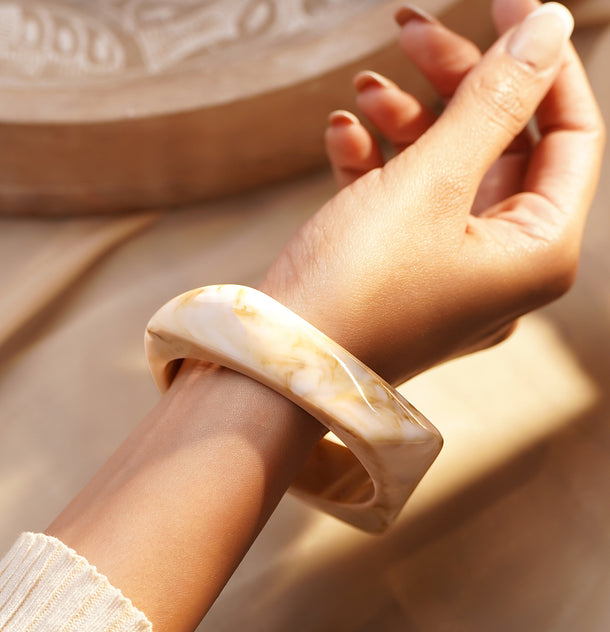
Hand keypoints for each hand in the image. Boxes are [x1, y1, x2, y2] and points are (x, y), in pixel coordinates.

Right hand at [262, 0, 603, 383]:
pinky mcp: (406, 276)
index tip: (506, 5)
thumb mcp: (429, 181)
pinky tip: (341, 136)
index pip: (572, 134)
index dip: (542, 63)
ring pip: (451, 170)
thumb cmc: (357, 287)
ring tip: (361, 91)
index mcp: (539, 252)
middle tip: (410, 29)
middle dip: (457, 83)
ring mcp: (455, 273)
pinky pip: (408, 204)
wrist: (278, 370)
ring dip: (409, 119)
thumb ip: (493, 101)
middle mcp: (506, 266)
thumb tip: (549, 24)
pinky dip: (379, 165)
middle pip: (504, 146)